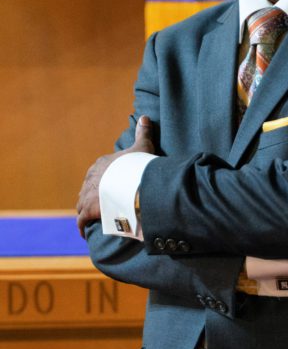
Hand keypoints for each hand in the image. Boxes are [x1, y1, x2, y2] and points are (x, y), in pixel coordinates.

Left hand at [76, 115, 155, 237]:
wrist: (132, 184)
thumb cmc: (137, 165)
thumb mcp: (142, 147)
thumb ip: (143, 132)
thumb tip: (145, 117)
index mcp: (101, 164)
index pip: (97, 173)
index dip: (102, 181)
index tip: (107, 188)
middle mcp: (90, 178)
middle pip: (87, 188)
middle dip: (91, 196)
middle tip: (99, 205)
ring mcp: (87, 195)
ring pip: (81, 203)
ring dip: (85, 211)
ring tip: (92, 218)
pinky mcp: (87, 210)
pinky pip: (81, 220)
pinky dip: (81, 225)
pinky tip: (83, 231)